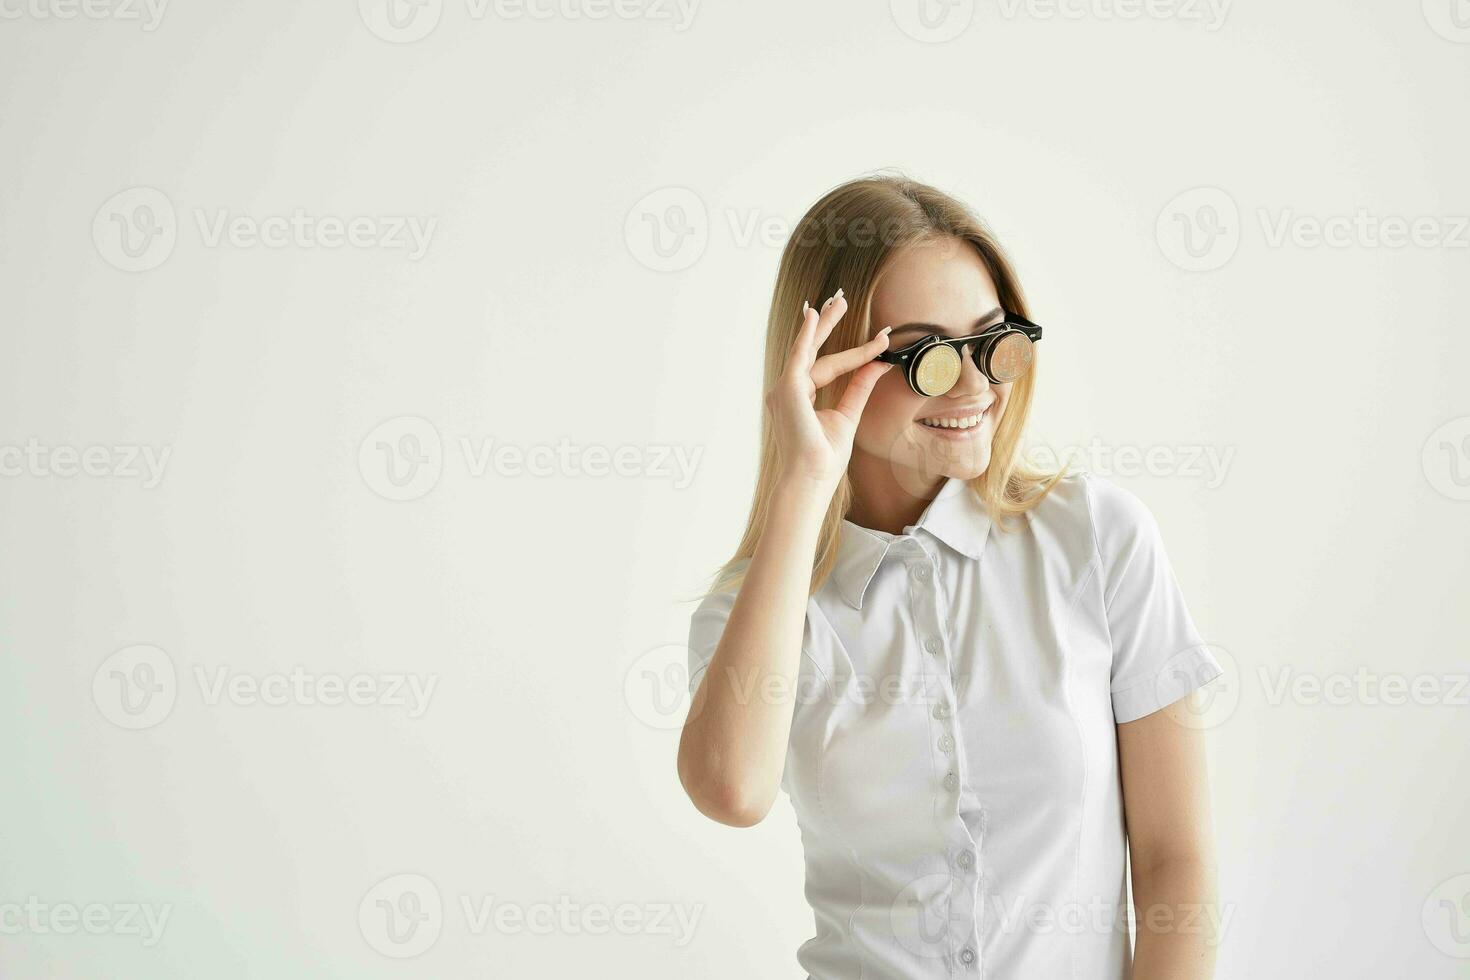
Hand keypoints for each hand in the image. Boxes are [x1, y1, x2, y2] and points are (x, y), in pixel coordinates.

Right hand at [764, 289, 893, 493]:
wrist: (810, 478)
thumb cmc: (824, 458)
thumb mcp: (848, 416)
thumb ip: (859, 388)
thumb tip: (878, 365)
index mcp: (801, 399)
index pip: (830, 368)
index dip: (856, 354)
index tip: (881, 341)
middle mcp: (788, 391)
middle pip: (811, 351)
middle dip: (826, 325)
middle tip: (840, 301)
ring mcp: (784, 389)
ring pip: (808, 350)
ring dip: (822, 324)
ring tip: (837, 302)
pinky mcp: (787, 389)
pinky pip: (800, 356)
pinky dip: (807, 335)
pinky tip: (814, 316)